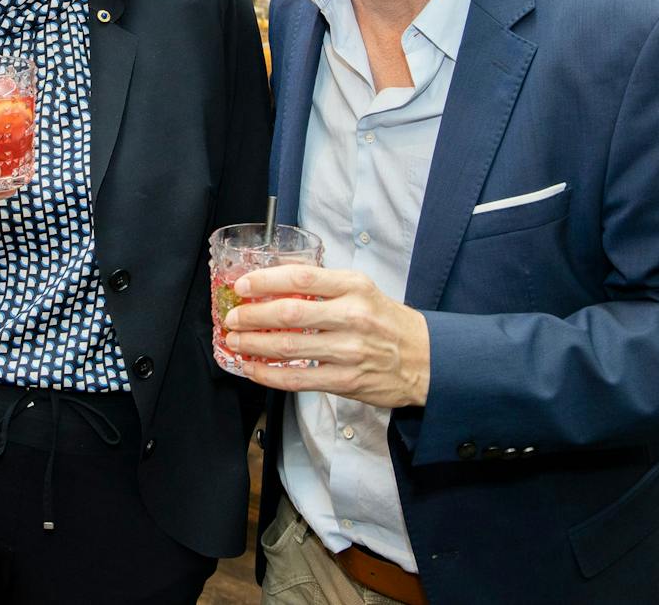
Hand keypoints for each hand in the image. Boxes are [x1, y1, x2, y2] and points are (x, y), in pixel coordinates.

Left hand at [223, 266, 430, 406]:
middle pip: (289, 314)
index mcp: (354, 287)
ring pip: (289, 347)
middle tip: (233, 317)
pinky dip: (269, 374)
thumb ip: (324, 284)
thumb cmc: (388, 322)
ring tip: (236, 341)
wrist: (426, 359)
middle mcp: (352, 316)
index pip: (301, 279)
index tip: (243, 285)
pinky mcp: (346, 380)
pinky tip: (254, 368)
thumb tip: (278, 277)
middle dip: (252, 316)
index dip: (265, 281)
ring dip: (254, 345)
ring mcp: (349, 351)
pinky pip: (298, 379)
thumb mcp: (363, 289)